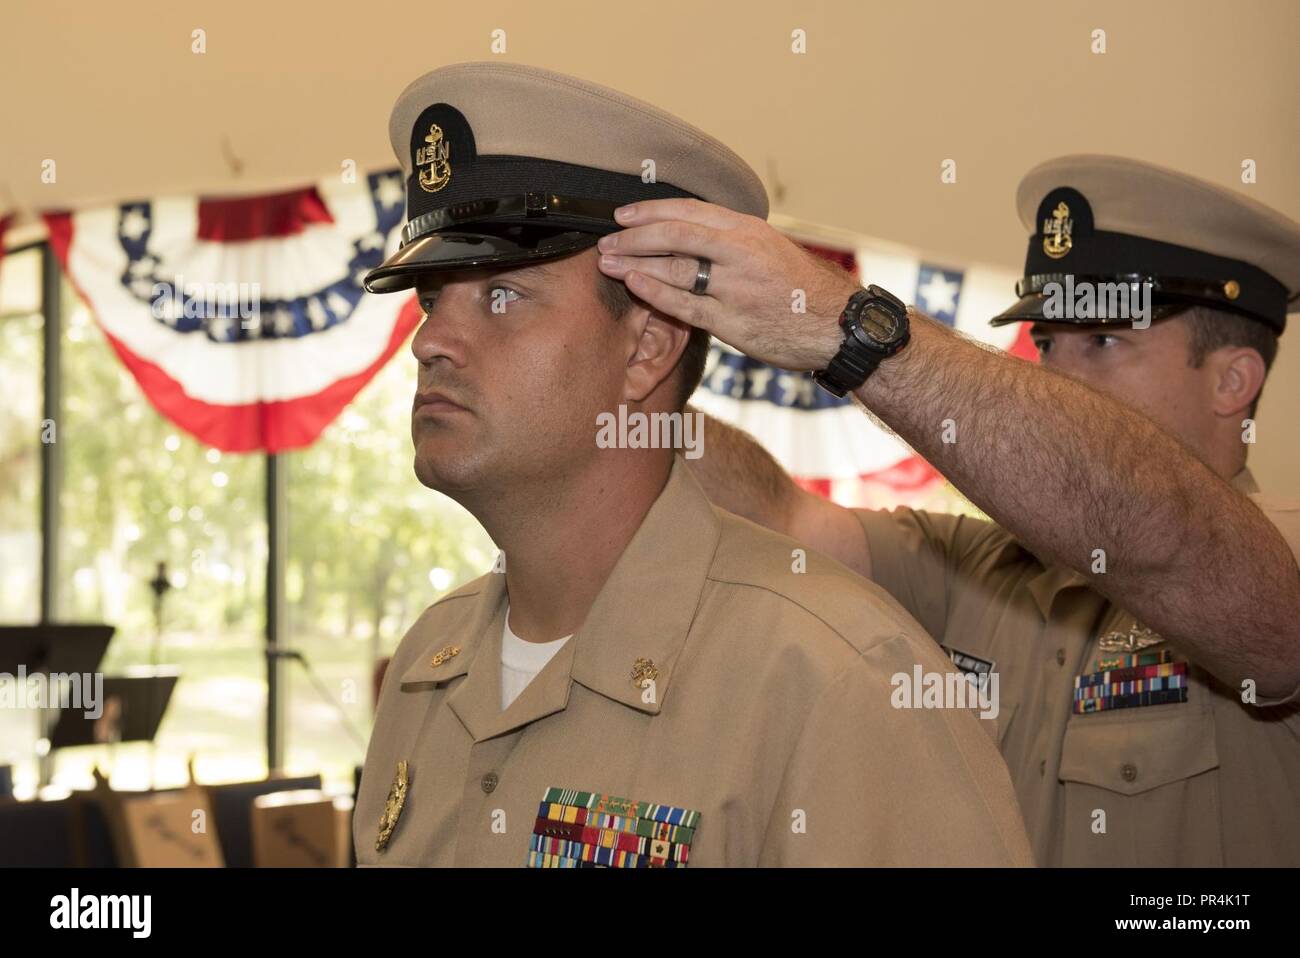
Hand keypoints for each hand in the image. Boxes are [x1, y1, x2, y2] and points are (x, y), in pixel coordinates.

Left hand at [596, 198, 860, 370]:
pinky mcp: (733, 321)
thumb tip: (690, 233)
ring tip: (609, 263)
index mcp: (749, 230)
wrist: (838, 325)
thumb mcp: (771, 249)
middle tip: (607, 240)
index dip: (651, 211)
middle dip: (634, 236)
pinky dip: (656, 292)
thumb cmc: (802, 289)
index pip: (689, 210)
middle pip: (675, 234)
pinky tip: (636, 285)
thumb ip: (732, 241)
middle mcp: (742, 252)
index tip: (623, 215)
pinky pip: (686, 304)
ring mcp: (737, 287)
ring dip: (636, 263)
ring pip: (676, 267)